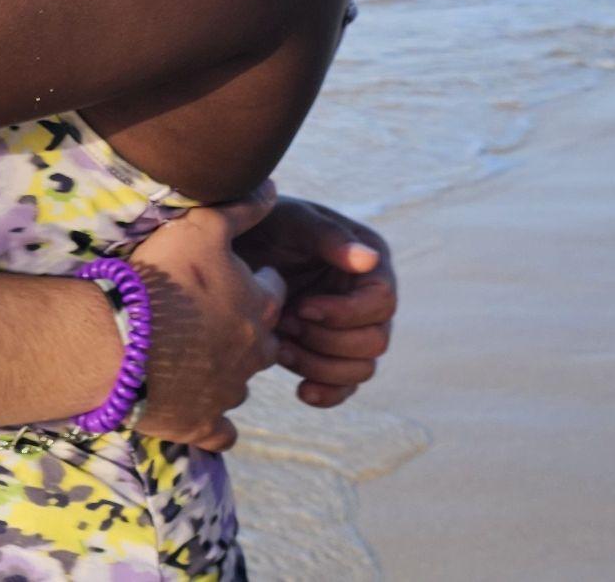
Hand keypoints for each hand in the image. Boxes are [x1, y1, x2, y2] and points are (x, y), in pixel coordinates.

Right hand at [127, 197, 285, 453]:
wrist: (120, 341)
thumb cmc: (160, 280)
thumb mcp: (201, 226)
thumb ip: (241, 209)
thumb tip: (273, 189)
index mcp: (258, 304)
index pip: (273, 288)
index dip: (253, 279)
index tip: (227, 276)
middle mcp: (254, 350)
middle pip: (265, 339)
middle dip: (245, 329)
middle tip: (207, 317)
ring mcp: (230, 390)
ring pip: (241, 382)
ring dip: (224, 371)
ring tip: (189, 357)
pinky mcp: (203, 423)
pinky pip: (221, 432)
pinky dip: (213, 424)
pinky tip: (194, 408)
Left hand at [235, 195, 396, 407]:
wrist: (232, 252)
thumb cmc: (266, 227)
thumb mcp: (292, 222)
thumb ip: (329, 238)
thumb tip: (371, 259)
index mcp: (370, 266)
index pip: (382, 301)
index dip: (344, 312)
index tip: (302, 307)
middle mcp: (367, 301)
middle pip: (375, 341)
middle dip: (327, 340)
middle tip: (285, 324)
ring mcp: (351, 331)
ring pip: (361, 369)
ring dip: (321, 365)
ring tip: (280, 349)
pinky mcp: (330, 355)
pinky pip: (345, 387)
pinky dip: (327, 393)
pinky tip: (301, 390)